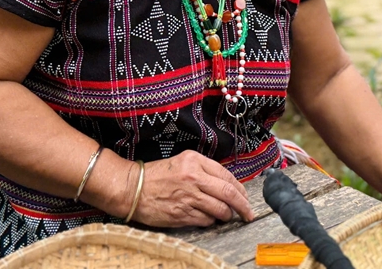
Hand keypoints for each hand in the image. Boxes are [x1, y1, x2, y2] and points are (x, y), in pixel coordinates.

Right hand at [127, 150, 253, 227]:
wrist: (132, 188)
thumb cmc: (156, 175)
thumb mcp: (182, 162)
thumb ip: (204, 170)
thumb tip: (226, 185)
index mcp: (195, 161)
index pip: (227, 176)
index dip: (240, 189)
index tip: (246, 197)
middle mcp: (194, 178)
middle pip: (229, 193)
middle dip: (243, 206)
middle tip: (248, 213)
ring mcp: (188, 197)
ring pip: (220, 209)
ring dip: (227, 215)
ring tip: (226, 215)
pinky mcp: (182, 214)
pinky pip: (206, 220)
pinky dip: (211, 221)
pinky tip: (207, 218)